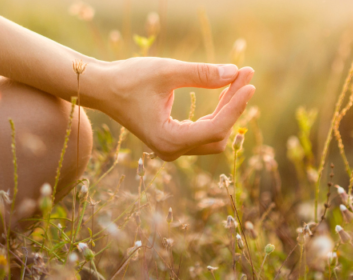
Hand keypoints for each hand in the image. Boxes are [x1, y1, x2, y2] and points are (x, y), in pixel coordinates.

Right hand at [86, 57, 255, 160]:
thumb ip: (201, 74)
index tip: (249, 81)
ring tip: (237, 78)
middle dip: (234, 104)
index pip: (215, 128)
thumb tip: (234, 72)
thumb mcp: (166, 72)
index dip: (236, 105)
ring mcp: (173, 148)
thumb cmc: (129, 79)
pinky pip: (205, 130)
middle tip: (245, 73)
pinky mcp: (173, 140)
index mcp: (169, 140)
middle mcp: (172, 150)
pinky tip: (225, 90)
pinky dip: (217, 112)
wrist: (103, 89)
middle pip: (219, 133)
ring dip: (228, 108)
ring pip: (214, 133)